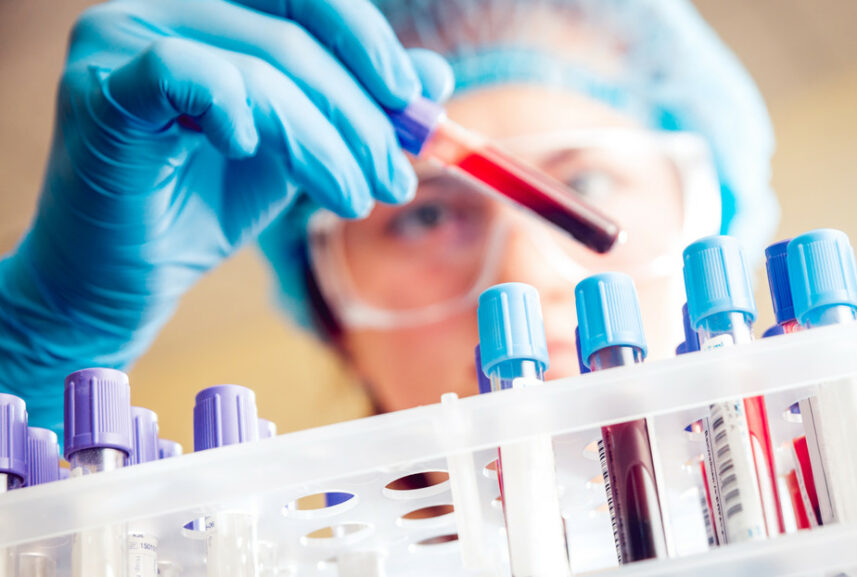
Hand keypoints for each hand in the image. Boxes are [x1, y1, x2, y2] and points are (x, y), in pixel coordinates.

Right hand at [0, 0, 452, 429]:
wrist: (126, 278)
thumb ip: (357, 108)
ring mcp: (122, 41)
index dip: (367, 42)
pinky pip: (184, 72)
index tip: (414, 103)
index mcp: (212, 13)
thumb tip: (435, 77)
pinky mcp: (100, 90)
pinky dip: (239, 110)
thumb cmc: (204, 205)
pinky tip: (250, 152)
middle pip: (292, 35)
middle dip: (358, 114)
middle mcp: (162, 9)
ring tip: (351, 198)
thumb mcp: (300, 148)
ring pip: (259, 66)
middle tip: (392, 177)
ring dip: (323, 140)